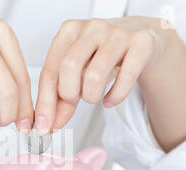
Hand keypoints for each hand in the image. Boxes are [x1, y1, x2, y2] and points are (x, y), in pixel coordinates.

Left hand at [35, 17, 163, 132]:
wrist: (140, 40)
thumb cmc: (101, 56)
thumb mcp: (77, 74)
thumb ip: (61, 98)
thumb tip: (49, 125)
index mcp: (68, 31)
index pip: (49, 71)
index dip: (45, 103)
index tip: (43, 126)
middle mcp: (91, 28)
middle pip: (69, 67)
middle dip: (68, 94)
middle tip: (75, 100)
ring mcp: (117, 33)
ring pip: (95, 75)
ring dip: (91, 96)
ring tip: (93, 97)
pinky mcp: (141, 43)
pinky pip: (126, 78)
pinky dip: (115, 97)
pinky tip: (110, 100)